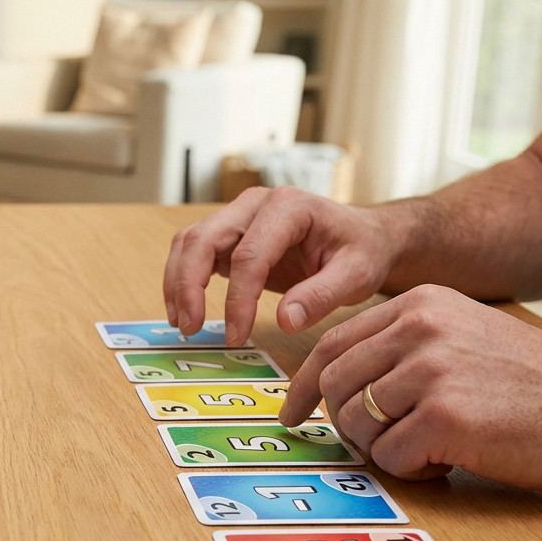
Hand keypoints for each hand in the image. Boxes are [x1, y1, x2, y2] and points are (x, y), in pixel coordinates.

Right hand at [163, 186, 405, 344]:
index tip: (236, 336)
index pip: (249, 254)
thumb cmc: (361, 250)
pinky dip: (182, 279)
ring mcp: (237, 216)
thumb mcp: (357, 274)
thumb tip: (285, 321)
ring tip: (183, 323)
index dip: (237, 299)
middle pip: (203, 239)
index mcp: (288, 207)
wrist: (363, 236)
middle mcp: (255, 204)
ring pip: (189, 242)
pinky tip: (185, 310)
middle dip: (188, 286)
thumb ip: (322, 296)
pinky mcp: (228, 233)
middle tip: (190, 328)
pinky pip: (193, 251)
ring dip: (178, 282)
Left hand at [279, 284, 541, 489]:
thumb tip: (336, 382)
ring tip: (431, 447)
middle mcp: (420, 328)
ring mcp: (430, 370)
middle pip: (338, 386)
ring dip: (385, 448)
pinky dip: (413, 470)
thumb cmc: (530, 383)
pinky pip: (391, 457)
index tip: (291, 413)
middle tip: (381, 443)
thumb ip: (402, 346)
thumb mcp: (462, 335)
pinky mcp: (444, 416)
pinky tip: (449, 462)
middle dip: (347, 425)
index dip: (305, 385)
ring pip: (358, 424)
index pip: (333, 344)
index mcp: (419, 304)